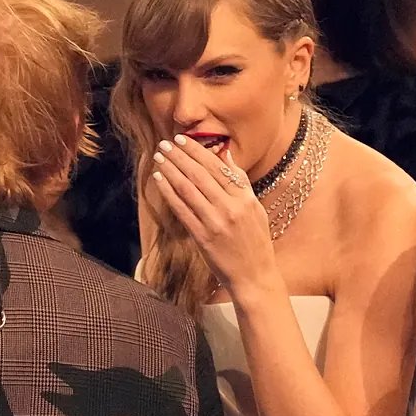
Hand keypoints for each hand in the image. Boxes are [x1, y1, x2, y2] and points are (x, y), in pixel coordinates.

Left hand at [150, 134, 276, 291]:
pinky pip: (182, 209)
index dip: (197, 151)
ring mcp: (215, 222)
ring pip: (188, 189)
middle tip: (165, 142)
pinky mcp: (202, 237)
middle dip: (180, 156)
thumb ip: (240, 182)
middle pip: (200, 174)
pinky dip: (168, 192)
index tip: (183, 139)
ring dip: (171, 170)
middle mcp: (231, 207)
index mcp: (245, 198)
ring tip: (159, 157)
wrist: (255, 276)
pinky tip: (159, 180)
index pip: (217, 167)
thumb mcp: (255, 208)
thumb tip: (226, 154)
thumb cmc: (256, 242)